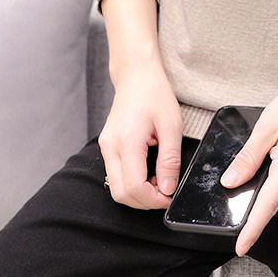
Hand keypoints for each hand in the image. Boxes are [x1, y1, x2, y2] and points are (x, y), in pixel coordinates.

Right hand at [99, 66, 182, 208]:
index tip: (169, 197)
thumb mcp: (172, 126)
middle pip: (121, 194)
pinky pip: (116, 173)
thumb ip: (170, 160)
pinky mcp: (107, 146)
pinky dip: (132, 181)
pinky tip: (149, 172)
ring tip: (159, 180)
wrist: (137, 75)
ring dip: (138, 192)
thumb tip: (168, 188)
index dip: (153, 200)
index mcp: (127, 141)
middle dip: (144, 201)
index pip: (134, 187)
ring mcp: (105, 147)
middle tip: (166, 193)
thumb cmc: (155, 94)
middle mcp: (110, 147)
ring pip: (116, 186)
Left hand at [220, 74, 277, 255]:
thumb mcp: (267, 125)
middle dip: (256, 176)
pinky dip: (275, 164)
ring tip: (277, 134)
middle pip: (268, 191)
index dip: (252, 229)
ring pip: (275, 181)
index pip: (267, 205)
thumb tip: (232, 180)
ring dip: (267, 167)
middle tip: (265, 141)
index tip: (241, 247)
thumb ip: (248, 156)